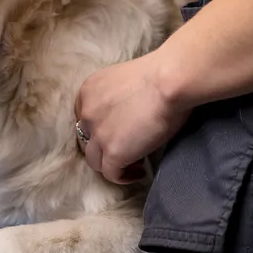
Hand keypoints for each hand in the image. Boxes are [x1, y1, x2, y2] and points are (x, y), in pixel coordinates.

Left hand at [74, 50, 191, 184]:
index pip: (83, 117)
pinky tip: (139, 172)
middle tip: (126, 148)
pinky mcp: (113, 152)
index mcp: (89, 90)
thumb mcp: (126, 81)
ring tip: (134, 164)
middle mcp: (87, 112)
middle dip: (103, 146)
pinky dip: (124, 176)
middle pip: (87, 139)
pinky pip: (111, 174)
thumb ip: (118, 98)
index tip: (117, 131)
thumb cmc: (161, 75)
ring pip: (95, 160)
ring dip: (112, 163)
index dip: (98, 127)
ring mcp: (98, 134)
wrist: (169, 81)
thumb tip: (130, 113)